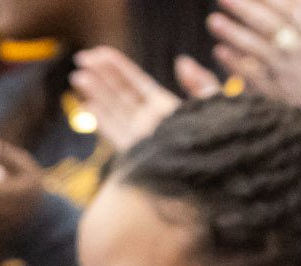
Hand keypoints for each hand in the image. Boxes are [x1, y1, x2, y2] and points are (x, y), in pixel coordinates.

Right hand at [70, 48, 220, 151]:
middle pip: (119, 95)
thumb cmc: (223, 142)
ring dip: (95, 93)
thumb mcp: (217, 104)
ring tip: (78, 76)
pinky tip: (88, 106)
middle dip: (100, 76)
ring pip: (113, 111)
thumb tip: (180, 61)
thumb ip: (201, 82)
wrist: (218, 178)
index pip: (135, 83)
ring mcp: (141, 140)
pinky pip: (115, 135)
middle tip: (81, 58)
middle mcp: (148, 123)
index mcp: (164, 108)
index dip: (117, 67)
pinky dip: (102, 120)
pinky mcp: (138, 156)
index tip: (99, 52)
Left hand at [209, 0, 300, 112]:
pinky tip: (219, 50)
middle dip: (246, 10)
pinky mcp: (274, 90)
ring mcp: (286, 70)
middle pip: (270, 26)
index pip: (287, 9)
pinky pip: (253, 76)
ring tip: (214, 21)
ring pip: (260, 50)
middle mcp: (300, 50)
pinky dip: (236, 64)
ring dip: (236, 34)